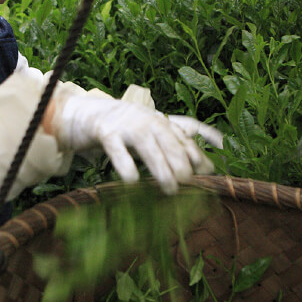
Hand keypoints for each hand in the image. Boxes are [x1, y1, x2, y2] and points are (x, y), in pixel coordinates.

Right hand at [51, 95, 222, 193]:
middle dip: (181, 161)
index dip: (198, 153)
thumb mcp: (153, 133)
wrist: (91, 113)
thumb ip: (175, 146)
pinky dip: (126, 165)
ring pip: (148, 147)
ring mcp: (128, 126)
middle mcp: (148, 121)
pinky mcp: (107, 133)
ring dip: (160, 168)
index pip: (186, 136)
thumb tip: (206, 167)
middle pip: (169, 141)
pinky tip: (132, 181)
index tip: (210, 170)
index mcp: (162, 122)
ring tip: (170, 188)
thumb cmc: (129, 129)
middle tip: (189, 182)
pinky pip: (118, 150)